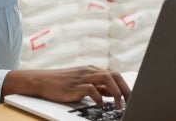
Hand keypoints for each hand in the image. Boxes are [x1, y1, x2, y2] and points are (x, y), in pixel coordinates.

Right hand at [2, 66, 131, 108]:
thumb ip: (98, 86)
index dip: (126, 86)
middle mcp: (89, 71)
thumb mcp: (82, 82)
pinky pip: (92, 89)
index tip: (132, 97)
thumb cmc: (63, 83)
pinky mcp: (75, 86)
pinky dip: (98, 97)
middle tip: (130, 102)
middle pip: (114, 75)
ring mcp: (82, 77)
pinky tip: (99, 105)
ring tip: (117, 105)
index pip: (115, 74)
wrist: (43, 81)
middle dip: (125, 89)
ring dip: (116, 93)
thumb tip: (114, 93)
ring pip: (106, 79)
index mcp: (93, 69)